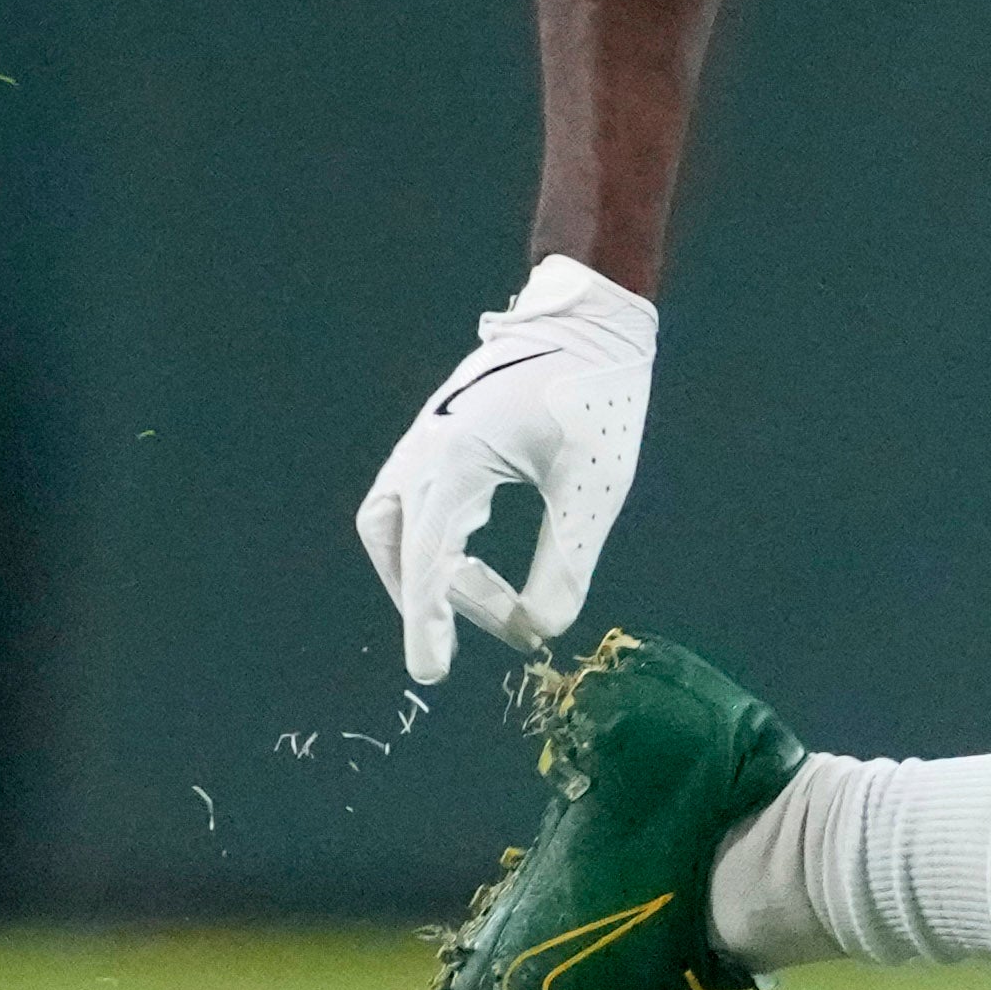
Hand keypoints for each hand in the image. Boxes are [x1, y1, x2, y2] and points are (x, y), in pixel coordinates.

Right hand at [357, 256, 656, 685]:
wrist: (590, 315)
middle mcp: (427, 449)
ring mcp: (425, 437)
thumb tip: (542, 629)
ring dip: (424, 568)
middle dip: (433, 598)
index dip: (428, 624)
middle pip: (398, 545)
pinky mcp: (438, 432)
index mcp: (459, 460)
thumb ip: (566, 562)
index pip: (428, 561)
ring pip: (392, 522)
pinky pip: (411, 499)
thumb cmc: (598, 393)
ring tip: (479, 600)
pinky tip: (476, 557)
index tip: (432, 674)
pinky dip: (432, 538)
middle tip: (498, 628)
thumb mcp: (593, 486)